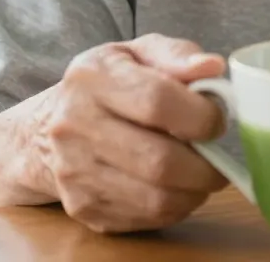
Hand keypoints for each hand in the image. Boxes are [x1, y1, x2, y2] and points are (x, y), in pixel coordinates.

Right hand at [29, 33, 227, 232]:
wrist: (49, 128)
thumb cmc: (109, 83)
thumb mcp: (139, 52)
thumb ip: (178, 55)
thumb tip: (213, 67)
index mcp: (92, 77)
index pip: (157, 101)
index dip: (201, 116)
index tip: (217, 120)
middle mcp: (75, 125)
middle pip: (158, 160)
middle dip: (204, 165)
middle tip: (219, 158)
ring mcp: (74, 171)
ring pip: (155, 198)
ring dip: (194, 190)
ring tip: (203, 173)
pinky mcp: (83, 207)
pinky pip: (145, 218)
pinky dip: (175, 207)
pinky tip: (179, 187)